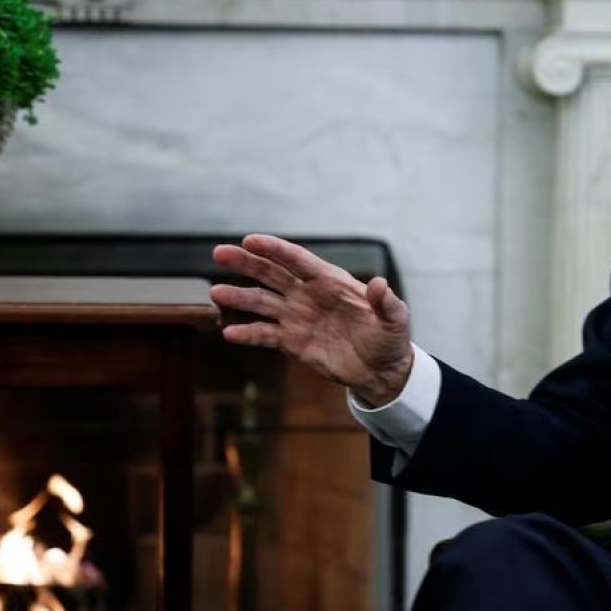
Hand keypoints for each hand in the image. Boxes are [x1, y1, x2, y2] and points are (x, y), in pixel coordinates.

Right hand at [211, 234, 412, 406]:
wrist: (381, 370)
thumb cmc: (390, 339)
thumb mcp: (394, 320)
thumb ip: (386, 302)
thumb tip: (380, 284)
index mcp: (331, 281)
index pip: (298, 260)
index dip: (275, 249)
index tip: (251, 239)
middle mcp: (309, 295)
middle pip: (272, 274)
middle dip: (247, 262)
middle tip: (219, 253)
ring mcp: (297, 317)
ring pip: (262, 302)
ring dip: (239, 297)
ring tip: (215, 293)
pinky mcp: (292, 341)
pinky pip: (265, 335)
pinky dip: (247, 334)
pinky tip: (229, 333)